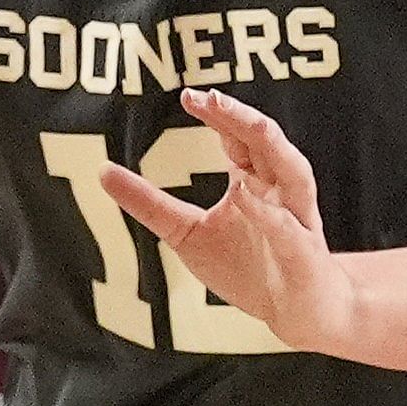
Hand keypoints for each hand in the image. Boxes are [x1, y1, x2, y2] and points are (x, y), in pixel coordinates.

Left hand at [97, 86, 353, 350]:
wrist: (300, 310)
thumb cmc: (249, 267)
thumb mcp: (187, 233)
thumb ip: (151, 203)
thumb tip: (102, 172)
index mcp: (255, 180)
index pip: (238, 136)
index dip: (217, 114)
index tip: (189, 96)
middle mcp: (280, 190)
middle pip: (265, 141)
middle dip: (239, 117)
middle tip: (209, 98)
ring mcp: (296, 220)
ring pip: (292, 171)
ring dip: (266, 142)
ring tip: (236, 121)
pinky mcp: (304, 254)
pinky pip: (289, 229)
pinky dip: (270, 213)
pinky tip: (245, 196)